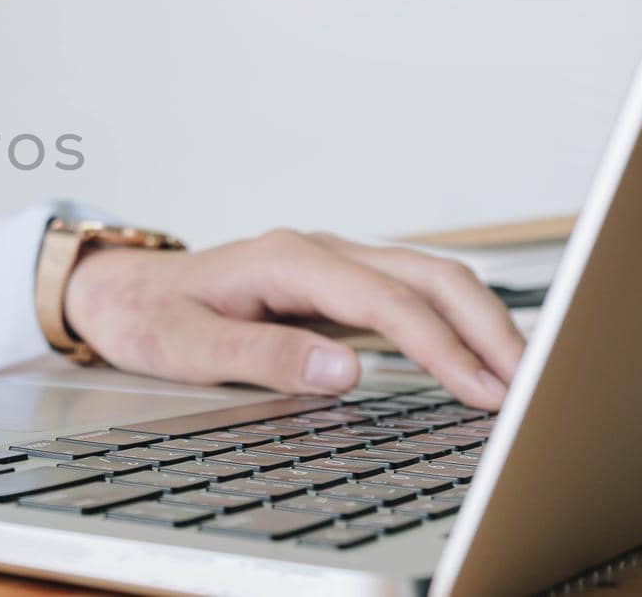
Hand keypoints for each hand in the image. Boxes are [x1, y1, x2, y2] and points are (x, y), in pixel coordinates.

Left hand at [63, 229, 525, 409]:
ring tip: (515, 376)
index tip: (477, 388)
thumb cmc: (147, 315)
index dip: (438, 345)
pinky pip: (408, 295)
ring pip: (426, 278)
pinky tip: (472, 358)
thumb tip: (343, 371)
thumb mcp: (187, 345)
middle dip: (483, 326)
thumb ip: (264, 356)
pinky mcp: (332, 286)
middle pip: (425, 275)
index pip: (384, 299)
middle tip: (524, 386)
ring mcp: (328, 265)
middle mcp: (316, 252)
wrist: (117, 292)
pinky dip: (451, 323)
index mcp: (284, 260)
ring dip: (477, 322)